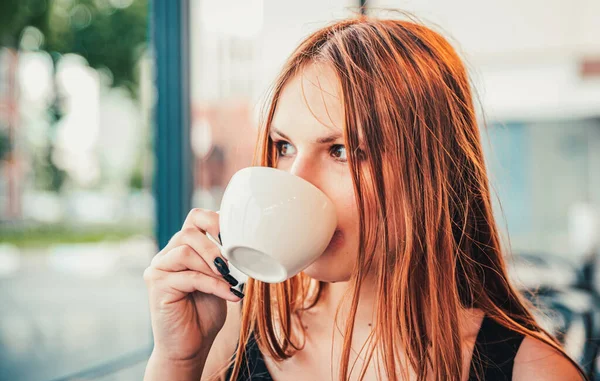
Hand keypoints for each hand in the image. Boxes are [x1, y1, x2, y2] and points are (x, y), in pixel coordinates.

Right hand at [143, 208, 242, 361]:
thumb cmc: (205, 314)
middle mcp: (166, 255)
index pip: (194, 218)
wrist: (189, 348)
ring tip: (231, 282)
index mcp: (182, 248)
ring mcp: (158, 269)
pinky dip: (214, 284)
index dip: (215, 221)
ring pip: (185, 251)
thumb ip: (222, 259)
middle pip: (188, 232)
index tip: (236, 236)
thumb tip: (243, 242)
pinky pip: (189, 276)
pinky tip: (230, 295)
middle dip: (215, 248)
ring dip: (213, 266)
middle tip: (233, 267)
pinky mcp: (157, 286)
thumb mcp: (219, 280)